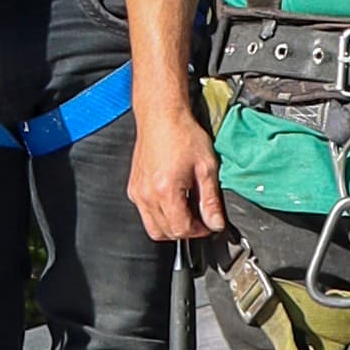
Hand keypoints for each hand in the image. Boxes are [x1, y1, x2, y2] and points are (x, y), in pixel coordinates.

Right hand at [126, 99, 225, 248]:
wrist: (162, 116)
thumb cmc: (182, 134)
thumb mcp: (206, 167)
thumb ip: (211, 200)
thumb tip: (216, 222)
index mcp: (166, 191)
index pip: (181, 229)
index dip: (199, 231)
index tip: (209, 224)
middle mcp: (147, 194)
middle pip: (165, 233)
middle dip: (186, 231)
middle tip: (200, 219)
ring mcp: (138, 192)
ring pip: (153, 228)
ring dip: (171, 226)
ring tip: (186, 211)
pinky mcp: (134, 188)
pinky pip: (145, 213)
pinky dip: (159, 215)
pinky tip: (173, 201)